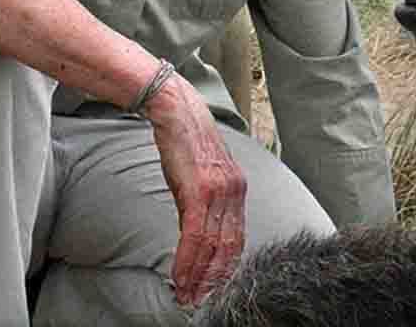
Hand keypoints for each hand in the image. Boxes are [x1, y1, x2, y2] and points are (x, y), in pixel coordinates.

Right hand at [145, 74, 247, 305]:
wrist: (177, 112)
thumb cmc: (186, 144)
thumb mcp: (200, 177)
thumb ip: (203, 206)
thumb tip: (196, 238)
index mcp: (238, 190)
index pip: (237, 238)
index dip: (226, 268)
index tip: (215, 289)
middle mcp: (235, 192)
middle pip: (230, 248)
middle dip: (215, 280)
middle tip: (201, 303)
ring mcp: (220, 191)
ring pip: (213, 246)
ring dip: (199, 277)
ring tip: (187, 298)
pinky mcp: (201, 190)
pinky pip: (196, 235)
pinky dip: (188, 260)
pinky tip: (180, 277)